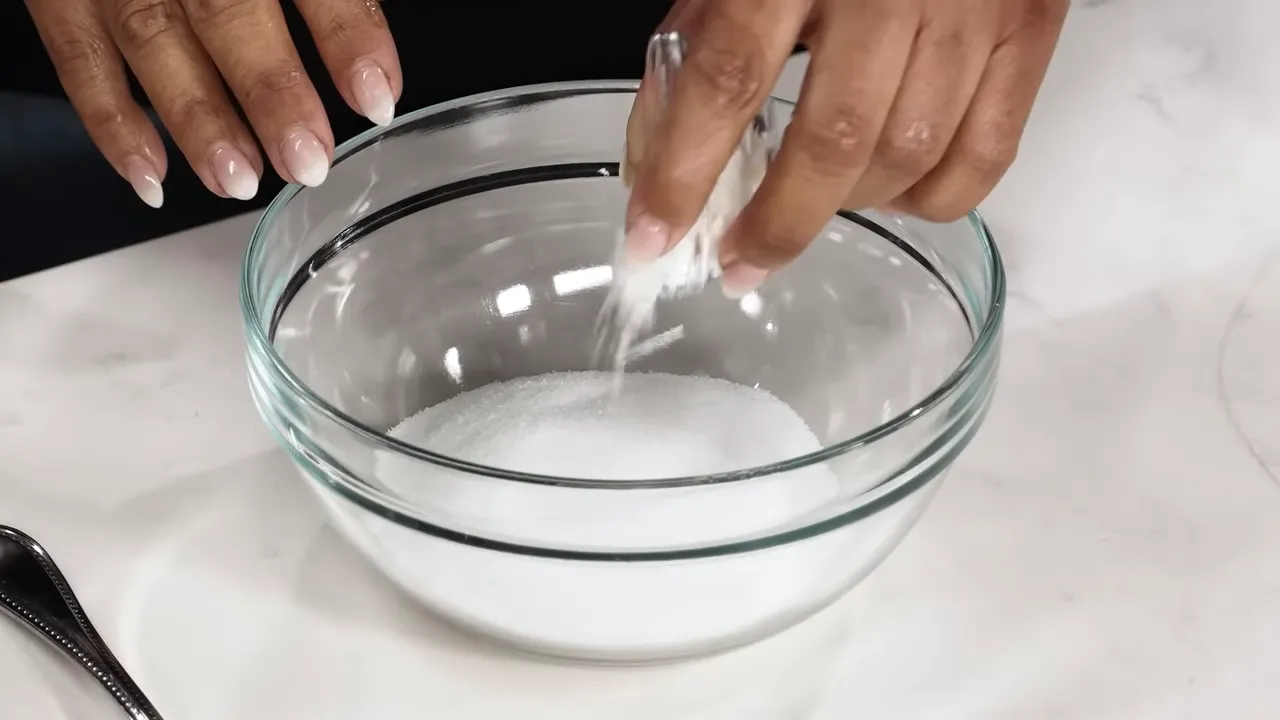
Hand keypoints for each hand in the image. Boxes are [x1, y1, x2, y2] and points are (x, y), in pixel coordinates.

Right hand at [23, 0, 400, 206]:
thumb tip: (369, 53)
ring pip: (150, 37)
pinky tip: (152, 176)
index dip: (345, 32)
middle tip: (307, 160)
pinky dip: (111, 122)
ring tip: (239, 179)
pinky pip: (76, 55)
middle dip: (269, 90)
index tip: (377, 97)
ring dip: (197, 118)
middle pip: (224, 8)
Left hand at [623, 0, 1067, 294]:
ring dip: (848, 208)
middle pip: (834, 139)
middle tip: (741, 262)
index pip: (728, 76)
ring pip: (910, 156)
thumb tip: (661, 166)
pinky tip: (889, 192)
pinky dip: (928, 199)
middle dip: (778, 223)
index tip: (652, 235)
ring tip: (810, 206)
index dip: (684, 170)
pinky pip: (984, 157)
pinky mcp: (1029, 29)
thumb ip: (695, 54)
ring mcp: (971, 7)